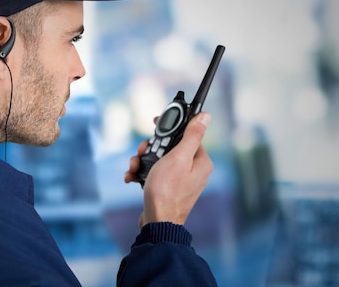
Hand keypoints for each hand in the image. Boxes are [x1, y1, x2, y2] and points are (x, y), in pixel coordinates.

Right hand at [124, 112, 212, 227]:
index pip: (187, 134)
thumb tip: (206, 116)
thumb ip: (192, 135)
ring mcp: (180, 181)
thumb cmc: (167, 191)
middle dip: (151, 148)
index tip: (155, 124)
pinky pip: (155, 173)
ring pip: (159, 160)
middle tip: (142, 152)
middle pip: (170, 147)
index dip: (170, 128)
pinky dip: (142, 173)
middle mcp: (193, 170)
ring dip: (143, 161)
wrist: (157, 222)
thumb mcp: (179, 157)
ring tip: (134, 167)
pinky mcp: (167, 189)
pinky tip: (132, 178)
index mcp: (200, 161)